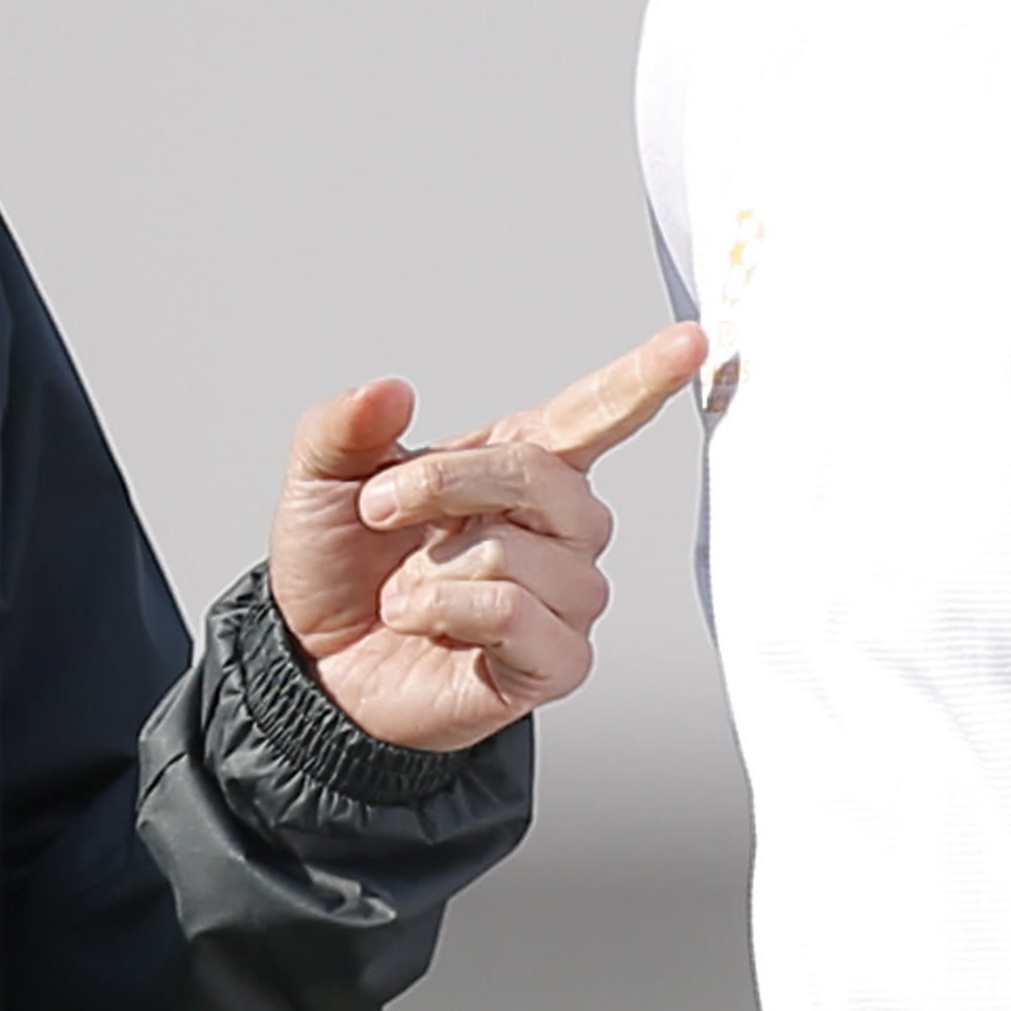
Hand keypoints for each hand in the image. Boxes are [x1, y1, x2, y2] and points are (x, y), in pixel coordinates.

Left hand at [268, 324, 707, 751]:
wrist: (320, 669)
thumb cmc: (342, 569)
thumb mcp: (321, 481)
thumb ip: (346, 426)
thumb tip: (389, 391)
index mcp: (516, 466)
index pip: (594, 413)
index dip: (643, 378)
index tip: (690, 341)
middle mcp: (558, 527)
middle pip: (541, 476)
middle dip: (446, 484)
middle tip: (380, 508)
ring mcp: (564, 596)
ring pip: (519, 553)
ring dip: (435, 568)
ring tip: (404, 589)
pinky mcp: (555, 660)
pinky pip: (518, 616)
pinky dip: (450, 612)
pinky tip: (424, 621)